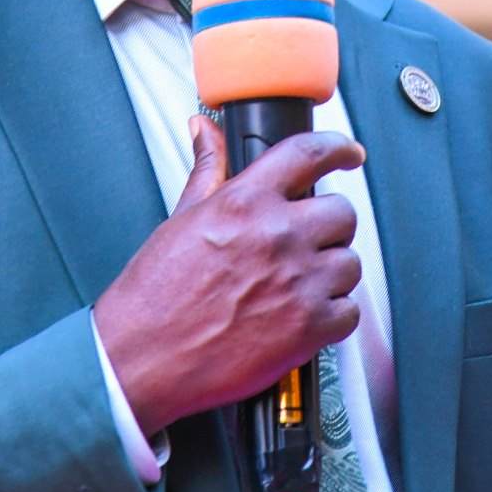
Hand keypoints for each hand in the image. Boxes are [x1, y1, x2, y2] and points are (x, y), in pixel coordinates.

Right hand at [96, 115, 365, 435]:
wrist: (141, 358)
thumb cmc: (155, 296)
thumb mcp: (180, 219)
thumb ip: (207, 171)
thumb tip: (206, 133)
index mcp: (245, 203)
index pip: (311, 153)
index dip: (338, 147)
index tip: (348, 154)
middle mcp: (277, 236)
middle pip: (342, 212)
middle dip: (328, 226)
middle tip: (306, 242)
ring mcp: (297, 283)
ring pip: (350, 263)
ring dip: (330, 273)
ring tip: (295, 286)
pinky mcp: (308, 329)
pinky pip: (349, 312)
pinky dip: (333, 317)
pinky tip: (302, 317)